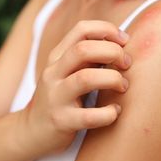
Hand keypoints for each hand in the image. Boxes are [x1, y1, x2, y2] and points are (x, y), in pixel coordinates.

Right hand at [22, 20, 131, 154]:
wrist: (33, 131)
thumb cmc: (60, 97)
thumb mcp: (67, 72)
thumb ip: (87, 57)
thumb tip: (120, 44)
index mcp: (57, 57)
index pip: (81, 29)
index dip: (107, 29)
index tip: (124, 41)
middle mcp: (53, 73)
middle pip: (83, 49)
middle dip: (113, 52)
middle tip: (126, 64)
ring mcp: (55, 97)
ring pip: (86, 78)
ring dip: (112, 79)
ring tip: (122, 86)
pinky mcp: (61, 121)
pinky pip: (89, 116)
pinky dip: (109, 113)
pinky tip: (115, 111)